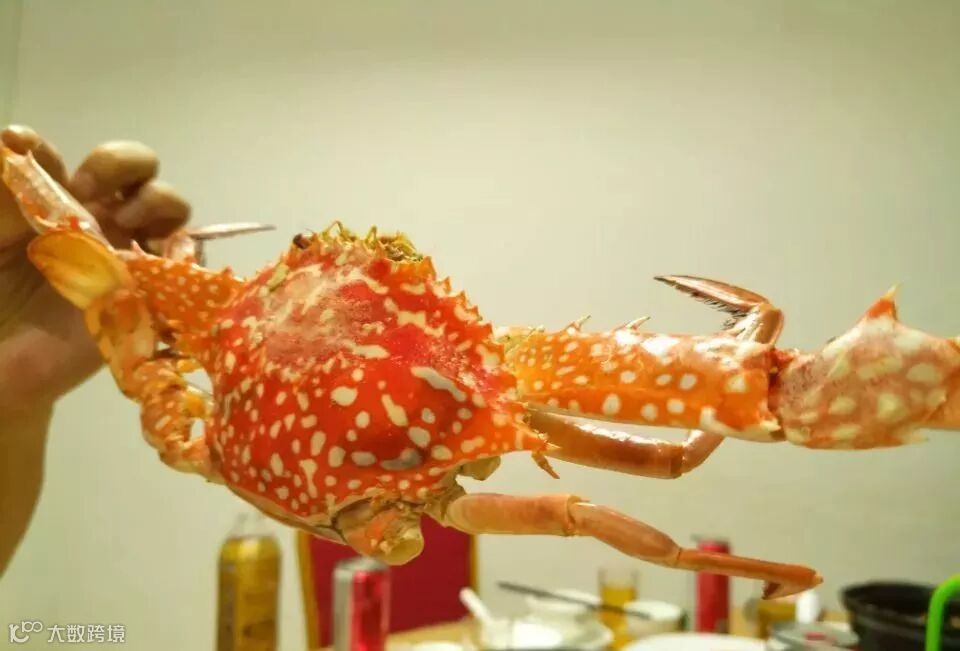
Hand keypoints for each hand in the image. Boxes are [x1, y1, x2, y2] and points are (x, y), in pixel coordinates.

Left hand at [0, 125, 189, 412]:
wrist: (7, 370)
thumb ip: (3, 201)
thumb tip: (18, 145)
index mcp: (51, 203)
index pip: (57, 157)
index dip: (43, 149)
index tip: (25, 153)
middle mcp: (97, 220)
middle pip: (135, 167)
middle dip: (120, 163)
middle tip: (88, 188)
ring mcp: (129, 254)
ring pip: (170, 206)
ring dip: (156, 199)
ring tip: (128, 219)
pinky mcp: (152, 291)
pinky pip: (186, 261)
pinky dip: (181, 247)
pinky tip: (152, 251)